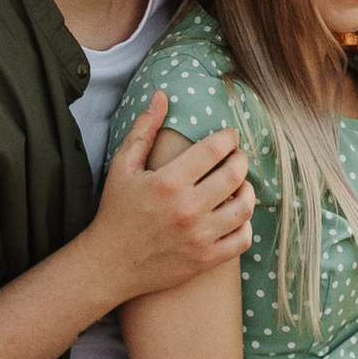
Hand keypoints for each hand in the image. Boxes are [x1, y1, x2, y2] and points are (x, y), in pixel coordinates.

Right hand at [89, 95, 253, 302]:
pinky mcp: (205, 260)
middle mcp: (187, 210)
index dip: (229, 137)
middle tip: (235, 157)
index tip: (229, 136)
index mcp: (169, 182)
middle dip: (240, 159)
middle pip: (235, 174)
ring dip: (247, 190)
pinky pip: (242, 239)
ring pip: (244, 206)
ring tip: (239, 184)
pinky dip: (245, 225)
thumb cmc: (116, 210)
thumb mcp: (123, 165)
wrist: (110, 264)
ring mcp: (199, 237)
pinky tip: (234, 215)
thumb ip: (144, 128)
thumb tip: (162, 95)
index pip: (215, 149)